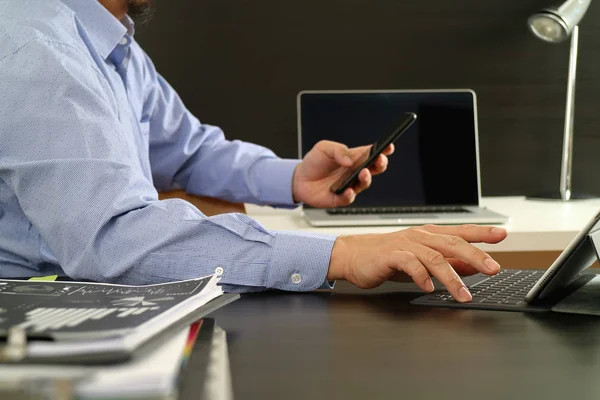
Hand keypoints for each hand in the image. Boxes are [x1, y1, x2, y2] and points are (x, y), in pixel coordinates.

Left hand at [292, 140, 393, 207]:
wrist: (298, 179)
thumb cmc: (314, 162)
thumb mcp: (324, 148)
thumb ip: (338, 150)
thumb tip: (349, 160)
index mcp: (354, 158)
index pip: (373, 153)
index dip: (384, 150)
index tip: (389, 146)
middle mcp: (355, 172)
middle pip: (374, 169)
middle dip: (380, 164)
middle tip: (379, 159)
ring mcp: (349, 186)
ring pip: (364, 184)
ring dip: (366, 178)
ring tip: (364, 173)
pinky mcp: (340, 198)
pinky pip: (348, 198)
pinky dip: (350, 195)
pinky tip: (348, 190)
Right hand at [327, 224, 507, 301]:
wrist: (353, 255)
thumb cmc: (387, 257)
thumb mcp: (422, 260)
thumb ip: (447, 263)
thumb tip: (473, 267)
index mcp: (429, 235)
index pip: (460, 231)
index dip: (482, 232)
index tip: (502, 234)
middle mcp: (419, 236)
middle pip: (452, 243)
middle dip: (475, 255)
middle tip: (493, 268)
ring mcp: (405, 244)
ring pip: (434, 257)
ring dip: (451, 277)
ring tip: (463, 294)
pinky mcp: (390, 255)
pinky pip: (409, 264)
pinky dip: (421, 277)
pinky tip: (429, 287)